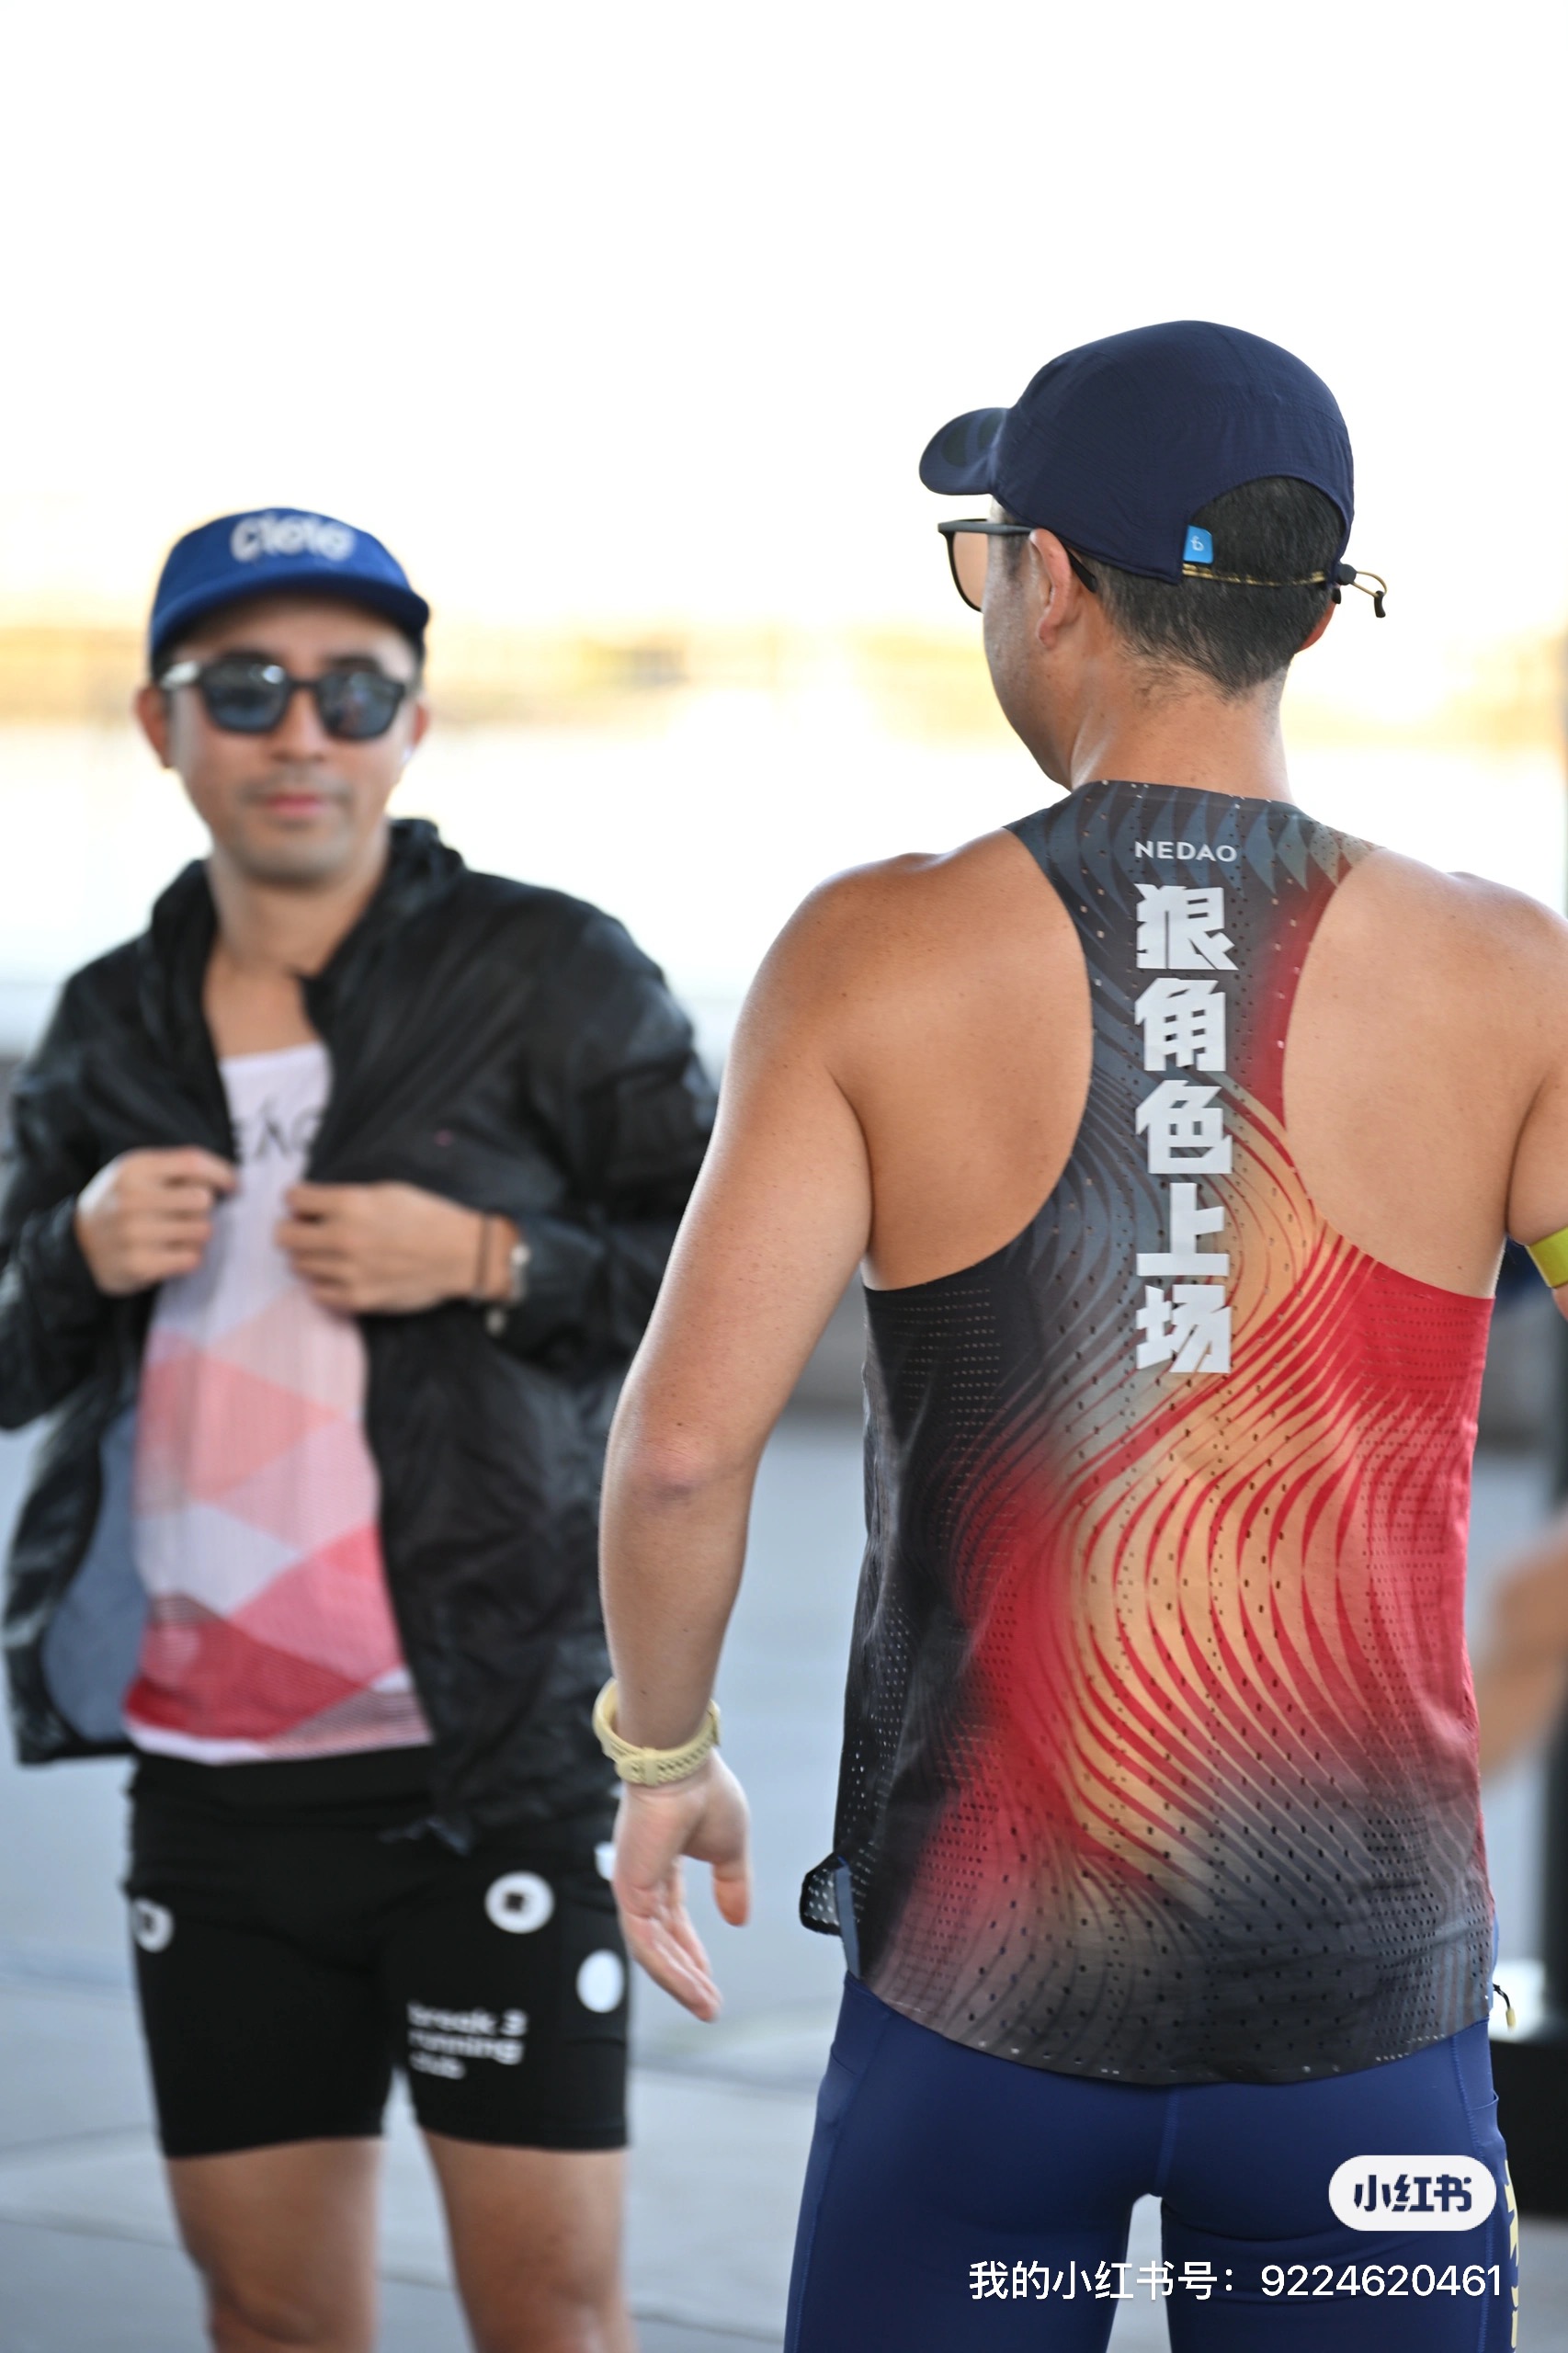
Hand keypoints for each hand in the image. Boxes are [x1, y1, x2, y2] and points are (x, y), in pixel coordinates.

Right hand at [74, 1148, 236, 1294]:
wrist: (78, 1247)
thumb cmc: (120, 1205)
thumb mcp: (137, 1174)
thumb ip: (176, 1169)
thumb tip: (230, 1179)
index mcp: (134, 1168)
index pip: (193, 1162)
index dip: (222, 1173)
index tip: (233, 1185)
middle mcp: (132, 1198)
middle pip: (203, 1199)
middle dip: (204, 1209)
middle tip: (189, 1214)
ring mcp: (135, 1233)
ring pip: (202, 1231)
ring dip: (197, 1235)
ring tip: (176, 1235)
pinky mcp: (140, 1264)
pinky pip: (192, 1259)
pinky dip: (188, 1257)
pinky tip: (170, 1253)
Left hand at [277, 1182, 507, 1314]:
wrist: (460, 1255)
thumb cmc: (428, 1217)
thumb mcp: (386, 1192)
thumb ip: (346, 1198)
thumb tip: (314, 1208)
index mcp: (350, 1204)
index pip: (293, 1199)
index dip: (298, 1202)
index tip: (307, 1208)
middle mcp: (343, 1237)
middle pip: (284, 1236)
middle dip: (293, 1231)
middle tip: (310, 1233)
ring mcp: (348, 1271)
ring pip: (298, 1266)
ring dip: (312, 1258)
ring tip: (335, 1255)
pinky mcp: (357, 1299)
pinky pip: (317, 1294)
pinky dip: (325, 1284)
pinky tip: (344, 1276)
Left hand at [610, 1754, 751, 2019]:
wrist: (683, 1765)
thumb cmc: (704, 1790)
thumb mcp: (730, 1848)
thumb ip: (733, 1885)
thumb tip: (739, 1921)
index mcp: (662, 1863)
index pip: (672, 1920)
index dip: (691, 1952)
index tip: (709, 1982)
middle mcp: (642, 1878)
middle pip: (661, 1941)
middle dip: (686, 1975)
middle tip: (708, 2006)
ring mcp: (631, 1886)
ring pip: (653, 1951)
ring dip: (680, 1981)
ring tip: (706, 2006)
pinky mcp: (629, 1891)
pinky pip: (647, 1943)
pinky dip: (670, 1969)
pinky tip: (693, 1987)